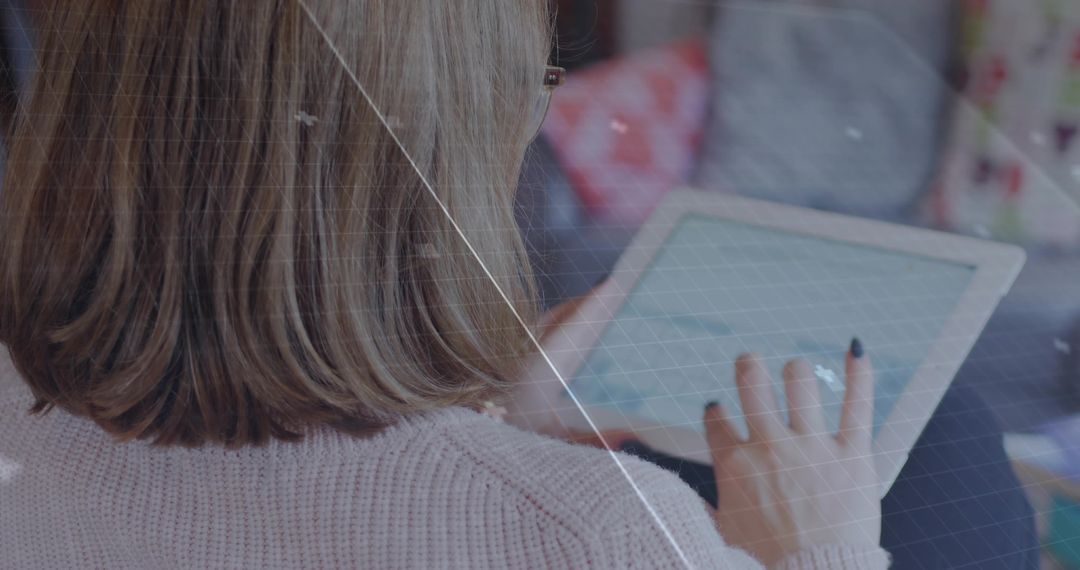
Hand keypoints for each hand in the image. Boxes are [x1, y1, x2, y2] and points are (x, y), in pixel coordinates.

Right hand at [704, 343, 880, 565]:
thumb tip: (671, 498)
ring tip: (796, 372)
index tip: (720, 412)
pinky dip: (858, 374)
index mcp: (735, 465)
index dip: (717, 413)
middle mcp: (770, 446)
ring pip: (799, 382)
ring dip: (795, 372)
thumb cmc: (765, 565)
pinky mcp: (854, 454)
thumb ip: (701, 508)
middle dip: (748, 368)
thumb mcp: (721, 534)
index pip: (717, 421)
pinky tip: (856, 349)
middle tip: (751, 365)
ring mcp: (812, 446)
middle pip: (752, 383)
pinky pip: (857, 404)